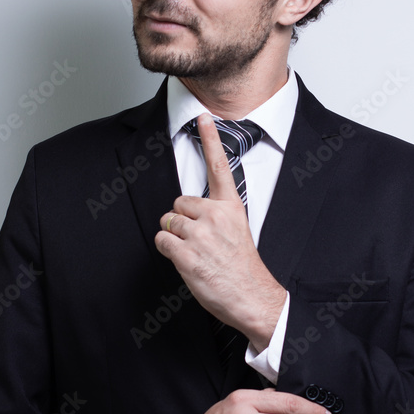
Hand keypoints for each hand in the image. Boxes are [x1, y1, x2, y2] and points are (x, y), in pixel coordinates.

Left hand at [155, 113, 285, 351]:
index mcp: (231, 207)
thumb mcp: (237, 231)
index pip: (219, 167)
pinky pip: (162, 240)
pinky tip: (187, 261)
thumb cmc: (242, 267)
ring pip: (168, 223)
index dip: (210, 139)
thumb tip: (191, 212)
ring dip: (175, 238)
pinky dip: (168, 251)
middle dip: (181, 221)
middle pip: (178, 203)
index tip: (205, 116)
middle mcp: (215, 216)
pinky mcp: (187, 254)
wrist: (252, 296)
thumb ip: (217, 215)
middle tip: (200, 241)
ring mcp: (200, 235)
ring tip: (196, 254)